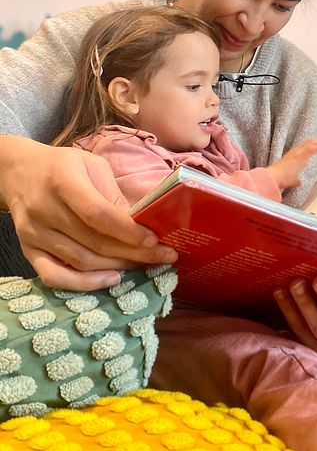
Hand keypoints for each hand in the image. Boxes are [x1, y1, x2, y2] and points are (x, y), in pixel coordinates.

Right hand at [0, 135, 176, 290]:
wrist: (20, 172)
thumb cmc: (65, 167)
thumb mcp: (93, 167)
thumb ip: (114, 194)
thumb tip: (144, 223)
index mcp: (64, 181)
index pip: (98, 214)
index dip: (128, 231)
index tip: (155, 240)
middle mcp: (45, 209)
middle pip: (94, 241)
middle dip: (135, 253)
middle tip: (164, 256)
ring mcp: (34, 233)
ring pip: (81, 261)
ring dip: (119, 266)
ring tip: (146, 264)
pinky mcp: (28, 250)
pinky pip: (54, 276)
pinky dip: (84, 284)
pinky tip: (111, 279)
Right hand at [266, 138, 316, 188]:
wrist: (274, 178)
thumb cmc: (281, 179)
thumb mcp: (292, 179)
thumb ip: (296, 180)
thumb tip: (298, 182)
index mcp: (294, 155)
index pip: (306, 146)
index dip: (315, 144)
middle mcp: (295, 151)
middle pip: (310, 141)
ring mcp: (297, 152)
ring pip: (311, 143)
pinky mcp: (299, 155)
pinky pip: (311, 148)